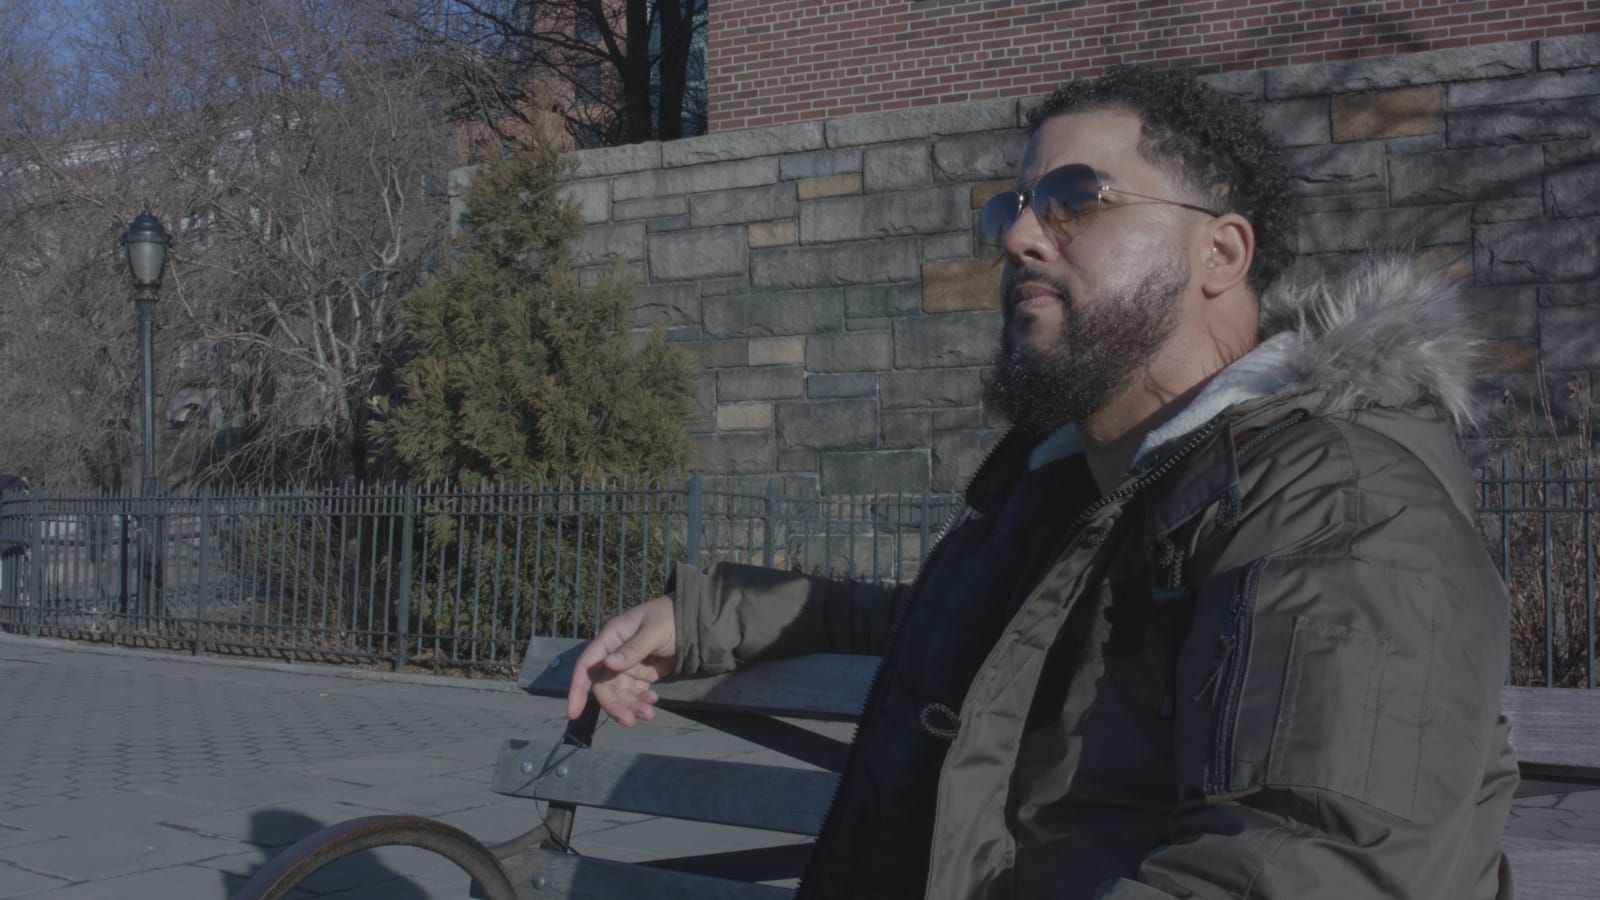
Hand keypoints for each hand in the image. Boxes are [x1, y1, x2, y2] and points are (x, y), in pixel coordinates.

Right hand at [567, 595, 677, 725]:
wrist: (695, 620)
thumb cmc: (670, 618)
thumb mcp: (653, 632)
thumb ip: (633, 649)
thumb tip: (608, 664)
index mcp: (611, 638)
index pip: (587, 665)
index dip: (577, 689)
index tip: (573, 713)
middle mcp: (615, 653)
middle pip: (605, 686)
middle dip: (615, 705)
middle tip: (631, 720)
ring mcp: (629, 665)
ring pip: (621, 693)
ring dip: (631, 706)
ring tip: (649, 714)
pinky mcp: (643, 674)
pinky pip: (636, 693)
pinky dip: (641, 701)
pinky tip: (653, 701)